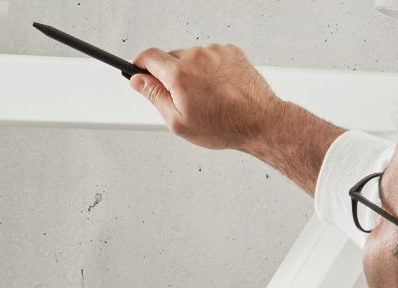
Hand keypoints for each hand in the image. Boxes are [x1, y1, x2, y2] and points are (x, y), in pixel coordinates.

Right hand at [130, 44, 286, 152]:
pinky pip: (210, 56)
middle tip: (181, 98)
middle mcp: (197, 57)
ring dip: (192, 72)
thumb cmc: (224, 126)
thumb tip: (138, 81)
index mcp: (180, 74)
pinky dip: (210, 69)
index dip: (140, 64)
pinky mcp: (231, 52)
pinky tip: (218, 88)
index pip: (149, 56)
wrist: (259, 121)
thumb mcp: (179, 122)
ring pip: (191, 57)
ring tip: (206, 96)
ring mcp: (216, 52)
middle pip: (170, 58)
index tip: (138, 70)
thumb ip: (154, 97)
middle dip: (170, 75)